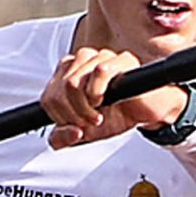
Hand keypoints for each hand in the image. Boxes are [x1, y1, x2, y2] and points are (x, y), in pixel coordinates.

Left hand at [41, 48, 188, 149]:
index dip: (60, 117)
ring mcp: (101, 58)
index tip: (76, 125)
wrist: (147, 113)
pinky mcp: (121, 60)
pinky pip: (98, 70)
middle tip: (89, 121)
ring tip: (97, 113)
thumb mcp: (85, 134)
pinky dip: (98, 92)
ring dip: (84, 105)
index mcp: (68, 75)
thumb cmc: (117, 115)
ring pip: (74, 80)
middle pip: (61, 88)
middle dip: (73, 114)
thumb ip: (63, 139)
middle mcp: (82, 63)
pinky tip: (105, 101)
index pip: (49, 96)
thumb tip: (67, 133)